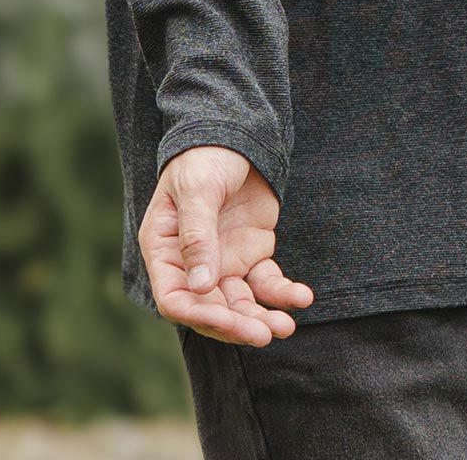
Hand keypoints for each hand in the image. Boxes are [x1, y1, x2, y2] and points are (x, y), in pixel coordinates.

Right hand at [141, 145, 313, 344]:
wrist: (236, 132)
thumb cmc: (205, 157)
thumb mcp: (198, 191)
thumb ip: (198, 237)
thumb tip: (200, 287)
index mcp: (164, 249)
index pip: (175, 298)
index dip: (201, 316)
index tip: (230, 322)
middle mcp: (191, 263)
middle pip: (211, 309)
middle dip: (237, 325)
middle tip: (265, 334)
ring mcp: (223, 261)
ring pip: (240, 303)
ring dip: (262, 317)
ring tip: (286, 326)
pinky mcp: (251, 254)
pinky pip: (266, 283)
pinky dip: (283, 293)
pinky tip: (302, 297)